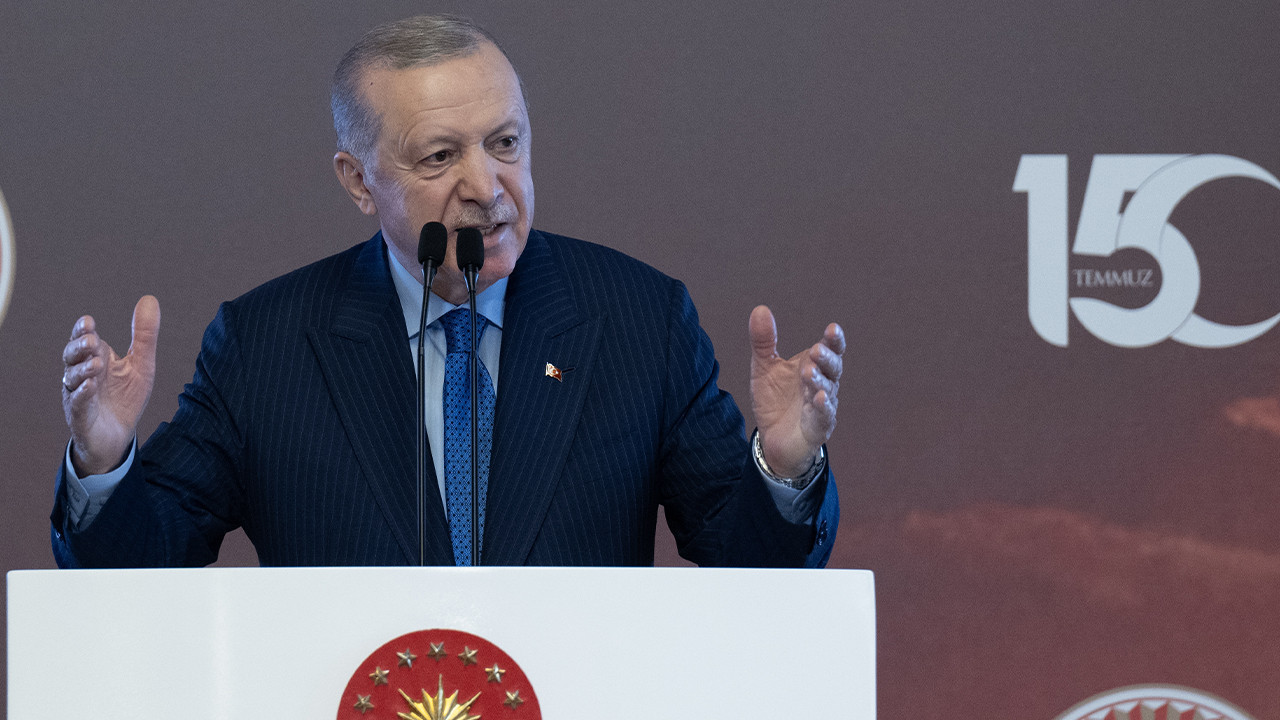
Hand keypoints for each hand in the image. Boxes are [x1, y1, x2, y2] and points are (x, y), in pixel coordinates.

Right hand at [61, 296, 160, 475]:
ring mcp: (79, 395)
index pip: (83, 340)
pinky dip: (82, 393)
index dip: (82, 330)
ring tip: (97, 363)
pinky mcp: (80, 416)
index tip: (88, 321)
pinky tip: (90, 386)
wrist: (119, 436)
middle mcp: (82, 374)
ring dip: (82, 369)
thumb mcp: (141, 364)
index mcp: (96, 359)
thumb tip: (149, 299)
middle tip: (92, 339)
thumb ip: (144, 335)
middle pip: (72, 356)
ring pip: (72, 378)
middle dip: (80, 347)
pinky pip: (77, 403)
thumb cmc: (126, 397)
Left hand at [749, 305, 843, 477]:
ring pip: (828, 390)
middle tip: (816, 350)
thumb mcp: (764, 368)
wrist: (771, 439)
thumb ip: (764, 341)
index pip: (829, 349)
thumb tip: (760, 309)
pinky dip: (823, 406)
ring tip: (809, 371)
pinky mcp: (817, 427)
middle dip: (827, 358)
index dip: (833, 340)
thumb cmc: (774, 400)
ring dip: (820, 380)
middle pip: (833, 368)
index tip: (832, 329)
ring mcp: (822, 406)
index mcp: (813, 365)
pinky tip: (819, 397)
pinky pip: (824, 416)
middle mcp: (823, 383)